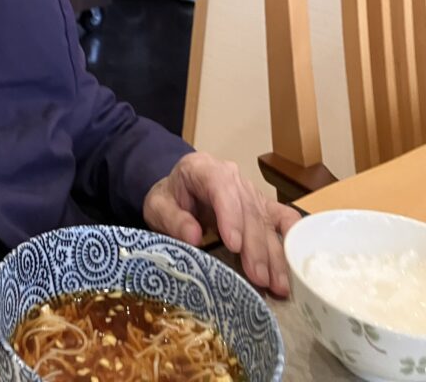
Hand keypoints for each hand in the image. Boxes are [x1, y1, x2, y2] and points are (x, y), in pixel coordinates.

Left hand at [142, 152, 300, 296]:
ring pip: (267, 220)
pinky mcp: (263, 206)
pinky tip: (295, 263)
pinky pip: (284, 218)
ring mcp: (251, 191)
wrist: (177, 193)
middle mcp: (231, 177)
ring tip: (278, 285)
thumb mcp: (157, 207)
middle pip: (248, 210)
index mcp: (202, 168)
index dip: (231, 215)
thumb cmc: (168, 200)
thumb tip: (194, 236)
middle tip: (258, 277)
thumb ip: (172, 219)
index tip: (234, 245)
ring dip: (274, 254)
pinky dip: (292, 239)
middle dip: (255, 246)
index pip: (221, 187)